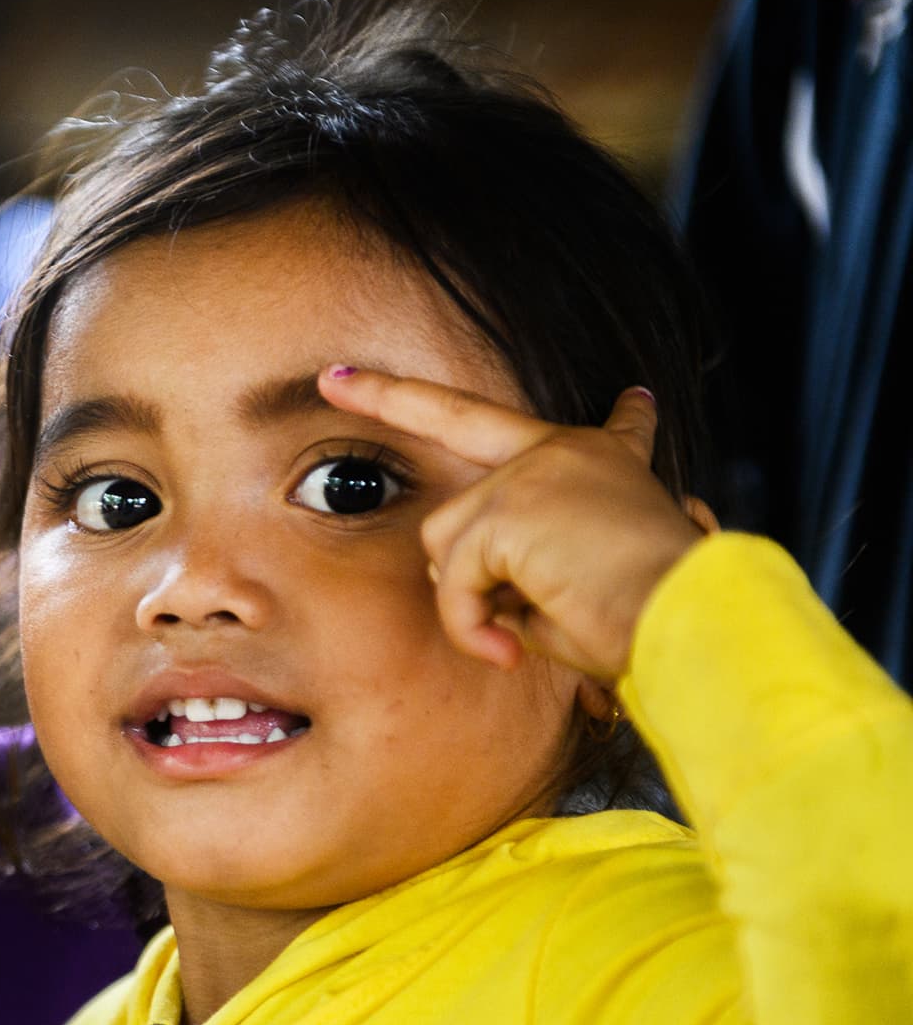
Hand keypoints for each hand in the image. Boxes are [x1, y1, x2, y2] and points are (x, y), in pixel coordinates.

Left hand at [317, 365, 713, 681]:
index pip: (587, 431)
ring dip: (468, 601)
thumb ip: (527, 577)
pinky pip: (454, 581)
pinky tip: (511, 646)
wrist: (691, 624)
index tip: (632, 396)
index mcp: (601, 469)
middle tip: (334, 378)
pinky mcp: (510, 508)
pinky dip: (471, 625)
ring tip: (519, 633)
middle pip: (456, 417)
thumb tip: (490, 604)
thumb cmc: (649, 626)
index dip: (615, 416)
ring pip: (445, 540)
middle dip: (385, 394)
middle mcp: (564, 453)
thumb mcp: (581, 595)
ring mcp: (535, 471)